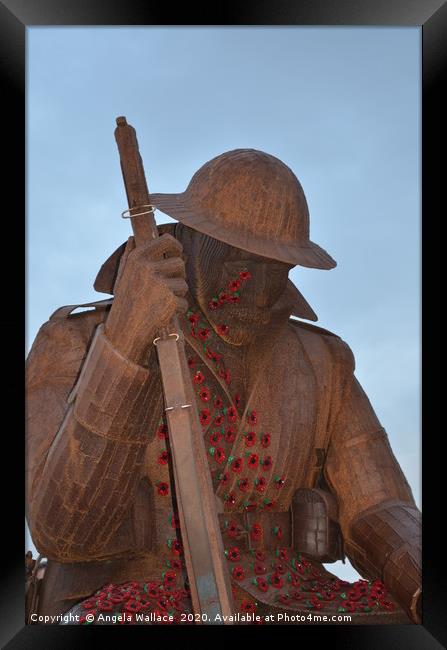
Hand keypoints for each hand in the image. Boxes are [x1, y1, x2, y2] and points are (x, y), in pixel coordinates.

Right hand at [105, 233, 187, 364]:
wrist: (125, 329)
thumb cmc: (125, 302)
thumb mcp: (123, 275)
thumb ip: (129, 255)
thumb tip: (132, 238)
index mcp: (138, 258)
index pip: (166, 241)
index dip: (176, 246)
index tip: (177, 252)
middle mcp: (148, 268)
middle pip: (180, 263)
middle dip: (178, 275)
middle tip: (168, 287)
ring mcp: (160, 283)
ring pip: (184, 283)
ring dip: (177, 294)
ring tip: (161, 302)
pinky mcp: (171, 299)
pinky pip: (184, 301)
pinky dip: (177, 309)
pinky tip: (163, 313)